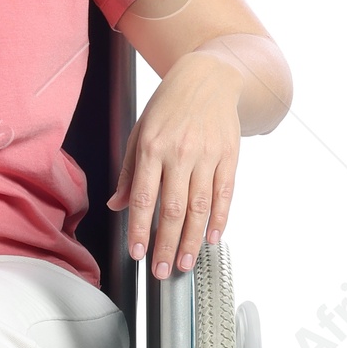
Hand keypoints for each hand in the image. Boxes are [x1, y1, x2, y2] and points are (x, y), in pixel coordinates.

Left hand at [106, 51, 241, 276]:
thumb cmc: (169, 105)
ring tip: (183, 262)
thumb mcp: (141, 131)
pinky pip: (225, 193)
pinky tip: (213, 238)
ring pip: (200, 206)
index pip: (144, 198)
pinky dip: (220, 218)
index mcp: (152, 148)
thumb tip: (117, 205)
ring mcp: (207, 155)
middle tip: (160, 271)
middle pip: (173, 208)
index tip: (137, 254)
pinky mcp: (229, 155)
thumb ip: (130, 171)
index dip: (140, 229)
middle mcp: (180, 153)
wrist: (209, 76)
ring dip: (191, 239)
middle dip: (165, 244)